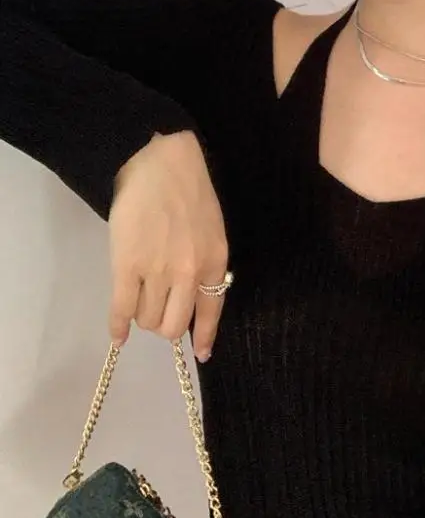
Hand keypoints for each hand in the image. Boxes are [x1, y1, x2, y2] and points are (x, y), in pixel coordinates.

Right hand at [108, 131, 227, 361]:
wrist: (158, 163)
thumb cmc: (189, 193)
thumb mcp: (212, 231)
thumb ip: (206, 264)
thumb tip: (195, 296)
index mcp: (215, 263)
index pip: (211, 312)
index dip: (204, 337)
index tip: (201, 353)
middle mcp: (189, 273)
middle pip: (175, 325)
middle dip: (166, 326)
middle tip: (159, 313)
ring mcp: (157, 272)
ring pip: (148, 318)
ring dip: (143, 317)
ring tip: (139, 301)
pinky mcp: (125, 266)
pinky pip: (121, 309)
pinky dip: (117, 327)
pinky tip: (118, 337)